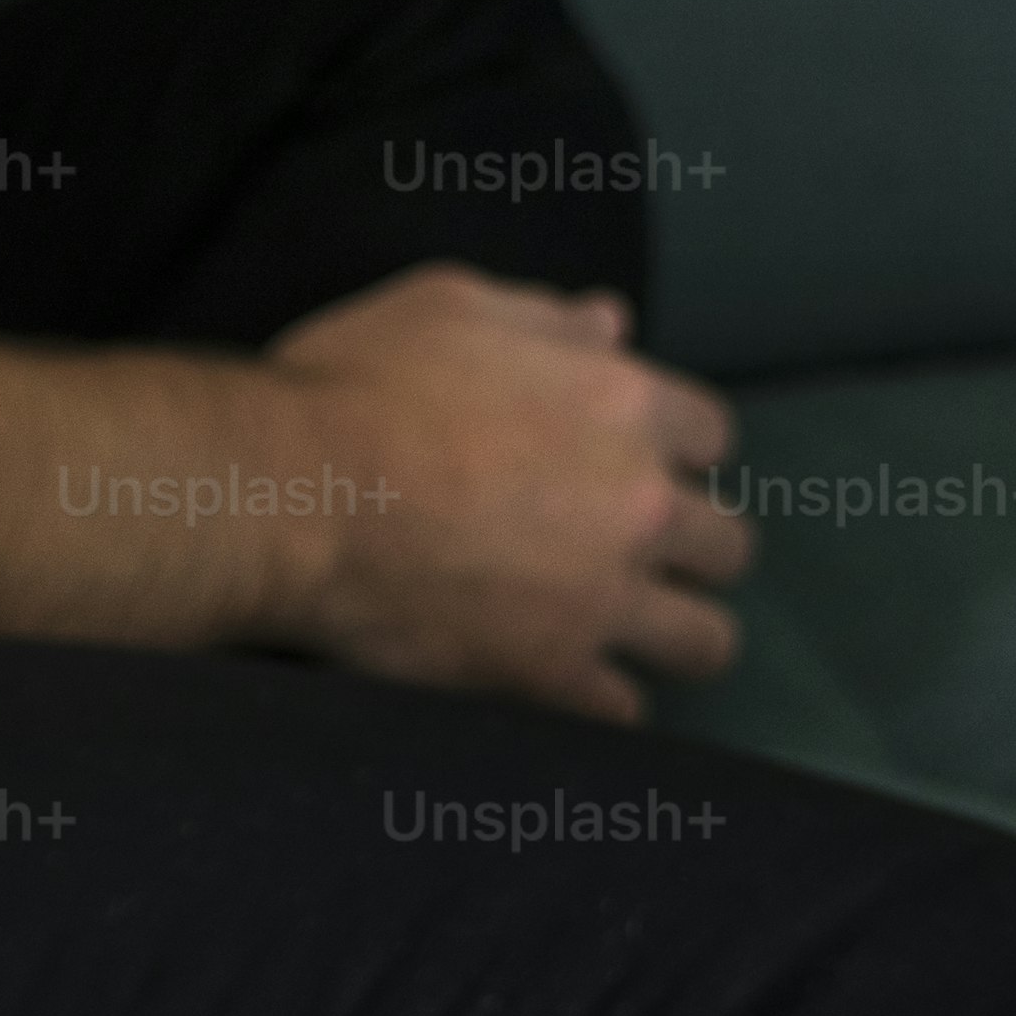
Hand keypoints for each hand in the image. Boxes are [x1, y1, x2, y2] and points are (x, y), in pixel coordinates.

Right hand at [261, 267, 753, 721]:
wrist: (289, 492)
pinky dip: (596, 696)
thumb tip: (610, 323)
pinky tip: (560, 677)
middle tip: (622, 544)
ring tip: (619, 627)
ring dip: (670, 631)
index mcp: (621, 404)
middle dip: (686, 544)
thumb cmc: (354, 385)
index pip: (712, 434)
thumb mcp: (444, 307)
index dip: (671, 446)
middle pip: (727, 543)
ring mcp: (605, 596)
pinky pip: (622, 708)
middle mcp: (639, 504)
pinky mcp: (553, 672)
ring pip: (704, 639)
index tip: (629, 457)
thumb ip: (542, 319)